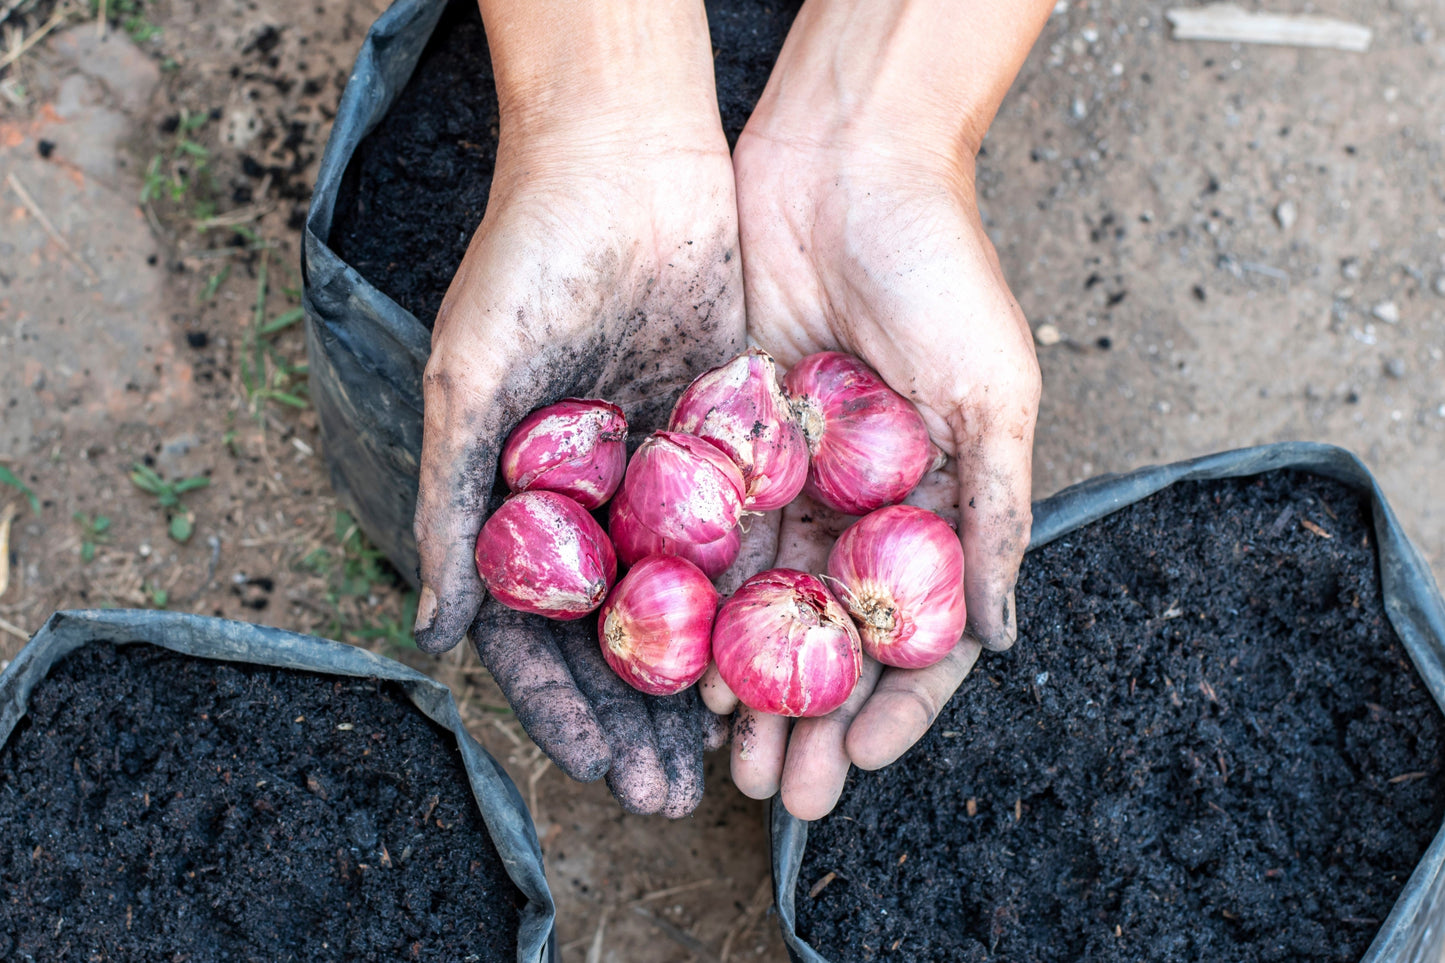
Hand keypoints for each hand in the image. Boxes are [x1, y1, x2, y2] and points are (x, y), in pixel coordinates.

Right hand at [411, 0, 740, 815]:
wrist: (624, 161)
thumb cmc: (528, 260)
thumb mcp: (471, 382)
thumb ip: (452, 503)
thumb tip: (438, 635)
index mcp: (516, 501)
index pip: (533, 632)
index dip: (560, 708)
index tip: (596, 768)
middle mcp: (589, 503)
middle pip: (615, 637)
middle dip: (638, 719)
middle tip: (672, 794)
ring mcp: (658, 479)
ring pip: (683, 603)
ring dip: (702, 682)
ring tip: (729, 756)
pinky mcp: (725, 444)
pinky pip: (742, 538)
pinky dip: (755, 604)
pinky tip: (780, 662)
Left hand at [704, 0, 1049, 819]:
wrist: (845, 163)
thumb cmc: (943, 267)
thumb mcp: (995, 393)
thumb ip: (995, 512)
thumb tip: (998, 634)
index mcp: (934, 502)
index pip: (916, 630)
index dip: (897, 705)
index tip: (863, 762)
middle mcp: (860, 505)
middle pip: (831, 639)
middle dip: (810, 719)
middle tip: (780, 793)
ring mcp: (792, 480)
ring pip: (765, 606)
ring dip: (747, 684)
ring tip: (725, 757)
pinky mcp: (729, 444)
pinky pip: (709, 537)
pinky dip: (697, 605)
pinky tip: (679, 664)